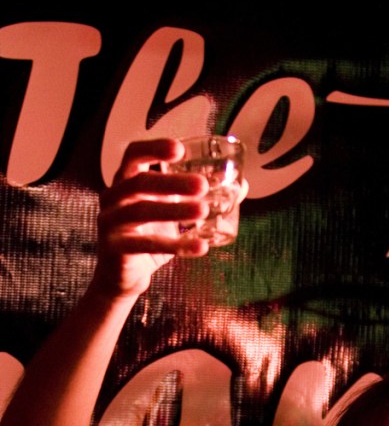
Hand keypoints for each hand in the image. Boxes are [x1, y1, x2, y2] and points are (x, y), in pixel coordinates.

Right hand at [90, 138, 210, 301]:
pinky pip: (147, 245)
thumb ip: (197, 199)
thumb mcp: (173, 214)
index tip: (180, 149)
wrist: (124, 277)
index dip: (154, 148)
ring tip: (203, 210)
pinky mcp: (115, 248)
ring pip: (141, 211)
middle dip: (172, 182)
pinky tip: (201, 246)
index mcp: (125, 182)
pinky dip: (175, 245)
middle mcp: (113, 198)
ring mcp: (110, 223)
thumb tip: (241, 187)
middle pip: (140, 182)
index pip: (134, 155)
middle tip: (203, 185)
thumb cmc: (149, 237)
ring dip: (175, 210)